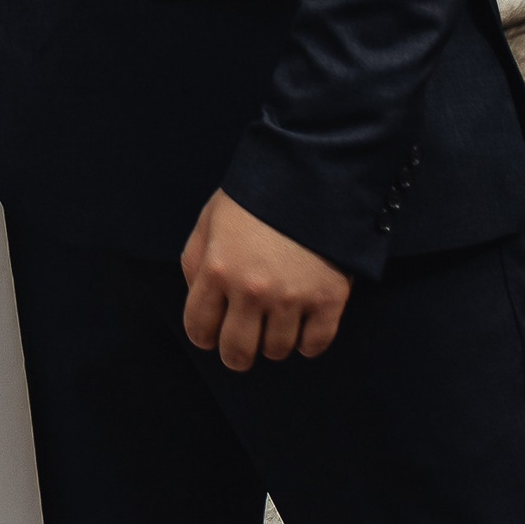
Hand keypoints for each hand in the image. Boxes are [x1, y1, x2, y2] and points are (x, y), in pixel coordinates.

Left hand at [180, 190, 351, 370]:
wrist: (315, 171)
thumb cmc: (258, 193)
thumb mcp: (212, 217)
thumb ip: (196, 259)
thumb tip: (198, 299)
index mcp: (217, 269)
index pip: (199, 329)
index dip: (204, 334)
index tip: (213, 332)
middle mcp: (251, 290)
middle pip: (237, 353)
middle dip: (236, 352)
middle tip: (244, 341)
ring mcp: (292, 297)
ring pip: (276, 351)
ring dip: (274, 340)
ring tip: (277, 318)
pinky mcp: (328, 299)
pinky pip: (314, 345)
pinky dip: (307, 342)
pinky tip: (304, 323)